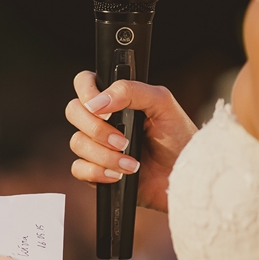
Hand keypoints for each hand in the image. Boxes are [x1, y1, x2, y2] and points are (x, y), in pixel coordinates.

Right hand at [66, 71, 196, 212]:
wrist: (185, 176)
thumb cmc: (178, 138)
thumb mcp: (162, 103)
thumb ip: (131, 92)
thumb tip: (97, 104)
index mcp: (115, 99)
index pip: (85, 83)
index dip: (86, 92)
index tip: (102, 108)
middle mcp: (101, 120)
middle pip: (73, 111)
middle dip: (96, 129)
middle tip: (124, 141)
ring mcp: (96, 145)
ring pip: (77, 142)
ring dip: (105, 155)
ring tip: (131, 164)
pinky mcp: (95, 171)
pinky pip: (78, 168)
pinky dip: (98, 172)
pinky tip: (119, 175)